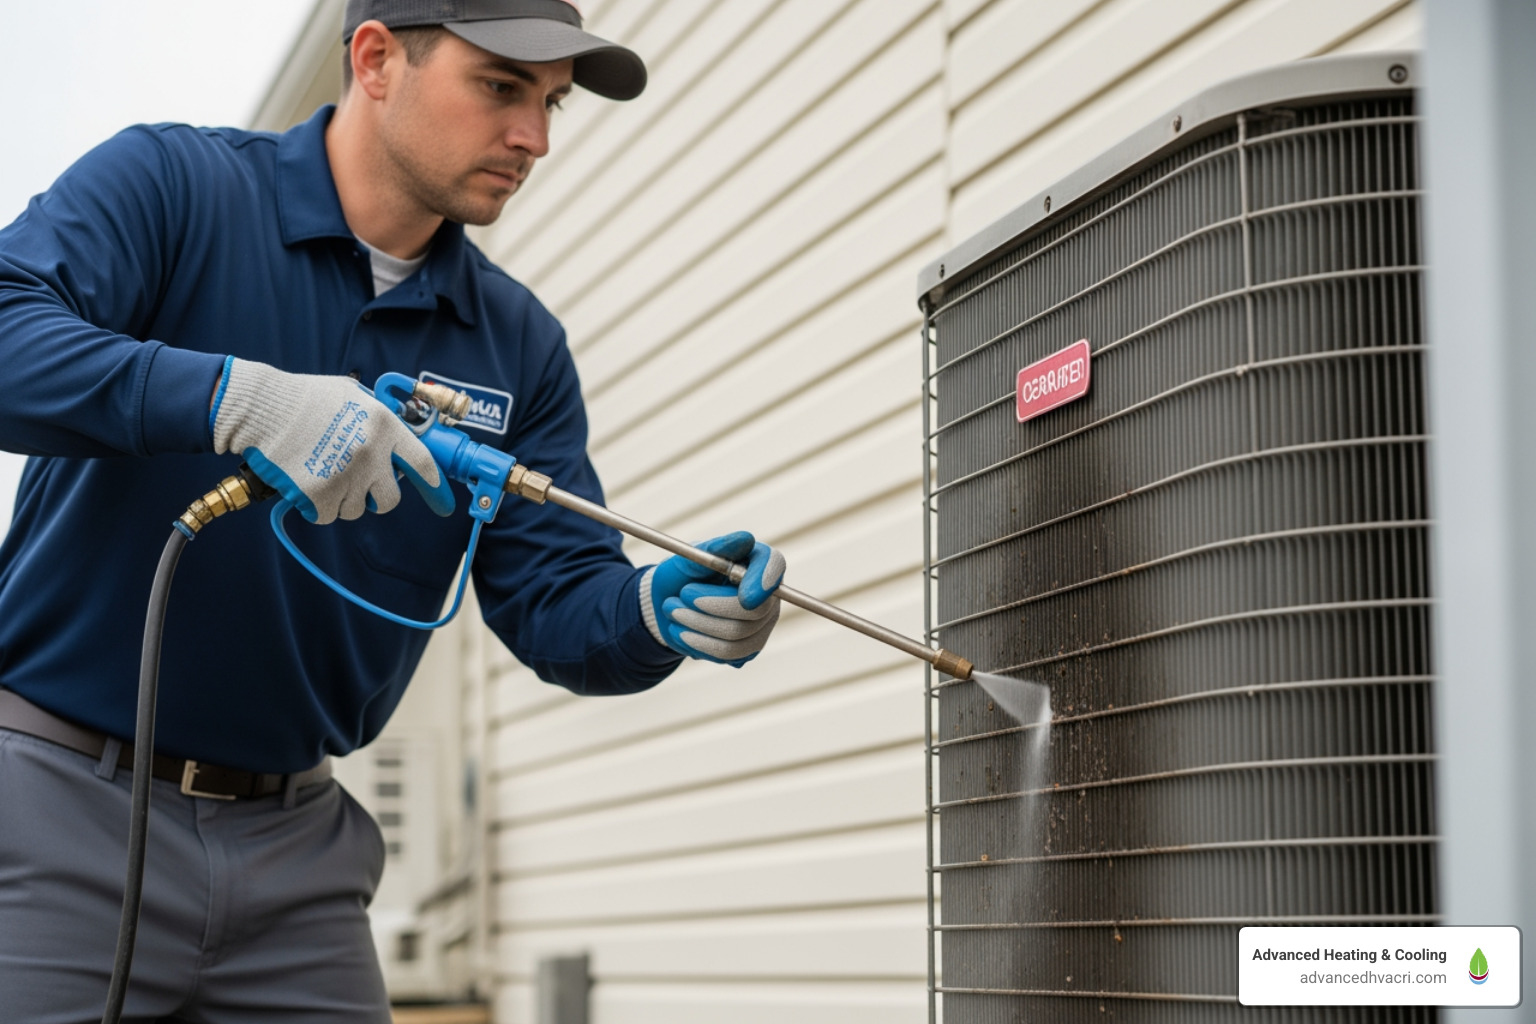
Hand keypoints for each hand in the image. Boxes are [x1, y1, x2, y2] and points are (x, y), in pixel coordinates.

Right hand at [210, 358, 453, 524]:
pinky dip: (317, 506)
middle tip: (359, 486)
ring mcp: (347, 476)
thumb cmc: (302, 398)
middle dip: (377, 498)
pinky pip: (328, 516)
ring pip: (356, 510)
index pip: (422, 462)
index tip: (439, 496)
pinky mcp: (320, 495)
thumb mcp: (352, 395)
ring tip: (321, 474)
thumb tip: (392, 441)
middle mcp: (371, 454)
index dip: (432, 484)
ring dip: (342, 499)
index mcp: (384, 426)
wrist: (261, 407)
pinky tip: (305, 484)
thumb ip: (376, 419)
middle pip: (390, 499)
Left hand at [640, 531, 784, 666]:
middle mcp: (768, 595)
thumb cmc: (682, 574)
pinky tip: (681, 630)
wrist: (668, 603)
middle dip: (711, 606)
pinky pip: (728, 654)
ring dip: (696, 624)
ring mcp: (761, 626)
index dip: (763, 581)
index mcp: (757, 563)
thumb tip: (746, 539)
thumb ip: (716, 548)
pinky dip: (698, 643)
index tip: (745, 597)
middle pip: (756, 610)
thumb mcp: (690, 557)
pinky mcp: (747, 650)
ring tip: (672, 609)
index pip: (775, 566)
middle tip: (680, 596)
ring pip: (737, 636)